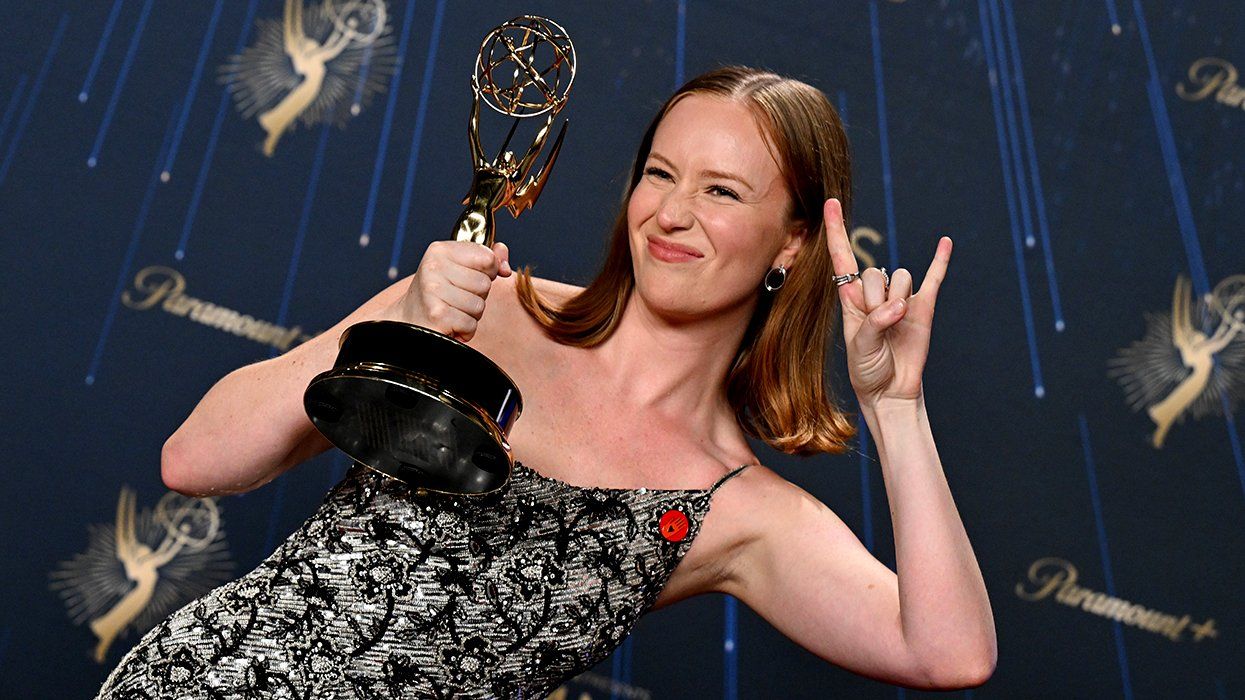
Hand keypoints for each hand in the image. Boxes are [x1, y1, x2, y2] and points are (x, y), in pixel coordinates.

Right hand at [388, 240, 510, 341]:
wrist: (407, 319)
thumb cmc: (438, 293)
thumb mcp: (458, 267)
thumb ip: (486, 258)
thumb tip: (505, 263)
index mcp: (440, 250)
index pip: (488, 258)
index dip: (488, 272)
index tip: (472, 277)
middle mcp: (434, 267)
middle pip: (485, 284)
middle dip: (477, 296)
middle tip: (456, 298)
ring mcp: (433, 291)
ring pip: (479, 306)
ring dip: (470, 315)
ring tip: (451, 311)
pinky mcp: (437, 315)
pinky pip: (470, 324)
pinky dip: (464, 330)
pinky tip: (449, 324)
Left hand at [823, 198, 950, 409]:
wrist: (891, 391)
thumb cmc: (867, 370)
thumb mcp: (860, 347)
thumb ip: (874, 322)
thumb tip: (900, 306)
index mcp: (851, 298)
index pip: (841, 256)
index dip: (836, 230)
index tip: (831, 202)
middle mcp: (875, 293)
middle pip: (877, 272)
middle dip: (877, 299)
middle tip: (877, 328)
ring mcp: (901, 298)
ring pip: (901, 277)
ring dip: (899, 300)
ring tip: (895, 327)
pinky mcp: (924, 307)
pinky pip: (934, 277)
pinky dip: (940, 260)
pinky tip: (945, 243)